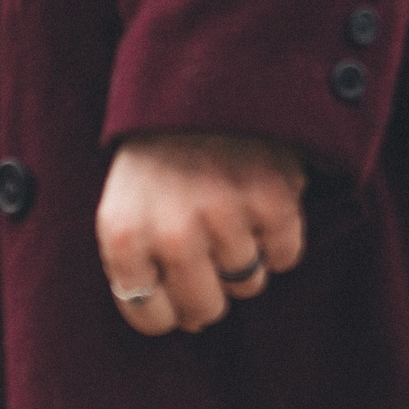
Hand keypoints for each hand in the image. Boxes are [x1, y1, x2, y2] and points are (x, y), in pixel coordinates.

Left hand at [96, 134, 307, 334]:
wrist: (202, 82)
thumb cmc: (156, 162)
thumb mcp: (123, 211)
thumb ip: (139, 271)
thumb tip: (186, 326)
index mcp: (123, 239)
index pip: (150, 319)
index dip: (164, 309)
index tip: (170, 287)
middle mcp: (172, 234)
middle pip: (204, 311)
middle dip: (206, 295)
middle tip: (206, 259)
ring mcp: (225, 216)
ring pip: (247, 283)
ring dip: (242, 258)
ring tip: (227, 215)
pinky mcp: (273, 199)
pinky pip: (285, 256)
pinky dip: (278, 238)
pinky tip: (258, 205)